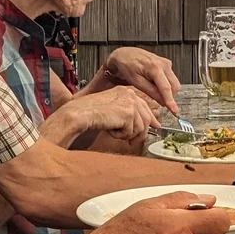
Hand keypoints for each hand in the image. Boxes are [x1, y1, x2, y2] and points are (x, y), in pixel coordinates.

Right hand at [42, 85, 160, 147]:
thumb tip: (149, 123)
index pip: (145, 106)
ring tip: (115, 132)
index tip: (154, 126)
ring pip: (141, 127)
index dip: (150, 119)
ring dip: (128, 135)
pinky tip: (111, 129)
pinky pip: (131, 131)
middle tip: (132, 141)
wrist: (80, 114)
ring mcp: (130, 102)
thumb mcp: (113, 110)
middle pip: (147, 118)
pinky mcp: (128, 112)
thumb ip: (130, 114)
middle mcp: (130, 95)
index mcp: (126, 91)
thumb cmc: (90, 113)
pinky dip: (121, 135)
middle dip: (140, 133)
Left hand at [102, 47, 181, 114]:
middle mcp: (163, 64)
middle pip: (174, 86)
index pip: (166, 88)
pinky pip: (171, 78)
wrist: (125, 54)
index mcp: (155, 67)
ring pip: (174, 83)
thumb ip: (151, 91)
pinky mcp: (166, 64)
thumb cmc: (127, 66)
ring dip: (167, 90)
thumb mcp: (136, 81)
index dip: (170, 101)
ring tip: (152, 88)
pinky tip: (154, 82)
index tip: (174, 110)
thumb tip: (162, 101)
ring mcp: (166, 63)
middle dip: (168, 95)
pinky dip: (165, 84)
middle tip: (156, 98)